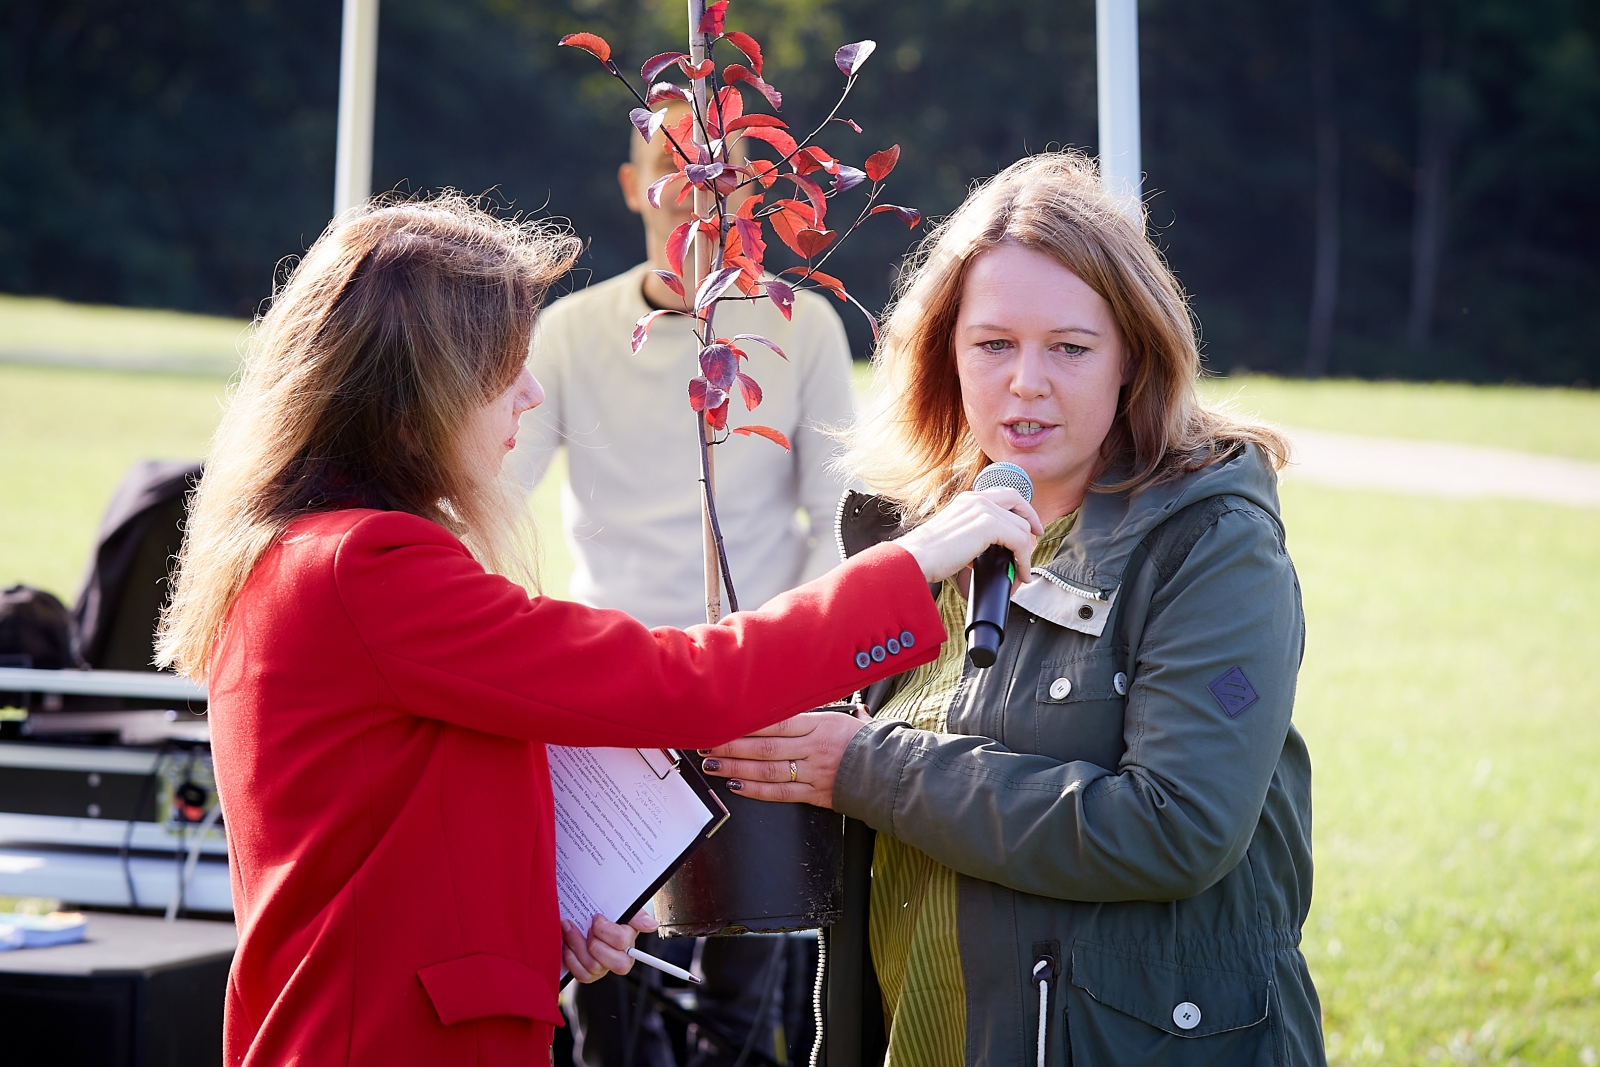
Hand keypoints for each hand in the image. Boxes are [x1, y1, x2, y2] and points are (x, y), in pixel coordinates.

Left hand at [561, 909, 656, 982]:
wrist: (581, 915)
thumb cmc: (603, 911)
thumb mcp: (620, 906)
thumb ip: (637, 915)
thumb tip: (652, 925)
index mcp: (629, 939)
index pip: (623, 942)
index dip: (606, 931)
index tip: (596, 918)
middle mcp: (619, 956)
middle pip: (617, 963)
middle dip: (595, 944)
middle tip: (586, 928)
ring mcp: (604, 966)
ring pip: (594, 967)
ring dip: (577, 946)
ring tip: (569, 930)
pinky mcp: (590, 974)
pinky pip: (583, 976)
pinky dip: (572, 959)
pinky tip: (567, 945)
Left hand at [698, 706, 871, 807]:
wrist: (890, 771)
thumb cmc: (867, 740)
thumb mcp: (843, 716)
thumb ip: (817, 711)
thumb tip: (798, 694)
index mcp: (819, 725)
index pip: (775, 723)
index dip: (746, 725)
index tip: (723, 722)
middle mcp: (813, 748)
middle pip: (764, 747)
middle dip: (731, 746)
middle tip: (706, 744)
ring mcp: (812, 773)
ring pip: (767, 771)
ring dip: (736, 769)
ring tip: (713, 765)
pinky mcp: (814, 794)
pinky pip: (780, 793)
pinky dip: (756, 791)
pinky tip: (736, 786)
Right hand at [896, 487, 1041, 583]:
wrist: (914, 559)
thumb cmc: (929, 555)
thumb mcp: (955, 538)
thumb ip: (975, 538)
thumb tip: (990, 552)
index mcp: (967, 499)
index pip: (1004, 495)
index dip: (1021, 509)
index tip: (1028, 526)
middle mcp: (976, 499)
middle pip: (1018, 501)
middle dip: (1031, 520)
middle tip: (1036, 540)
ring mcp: (983, 509)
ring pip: (1021, 526)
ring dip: (1027, 551)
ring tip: (1023, 570)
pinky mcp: (989, 525)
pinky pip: (1019, 541)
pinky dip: (1024, 560)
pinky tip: (1021, 573)